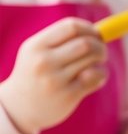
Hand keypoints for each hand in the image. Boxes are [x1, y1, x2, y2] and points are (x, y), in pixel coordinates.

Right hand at [0, 18, 106, 133]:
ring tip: (94, 66)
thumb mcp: (38, 52)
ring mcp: (56, 80)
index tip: (96, 34)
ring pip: (93, 60)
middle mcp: (44, 62)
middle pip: (86, 43)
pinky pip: (96, 77)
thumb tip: (100, 31)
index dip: (89, 28)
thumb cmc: (36, 74)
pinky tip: (95, 79)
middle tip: (100, 52)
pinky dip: (101, 75)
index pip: (71, 27)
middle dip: (100, 45)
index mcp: (36, 46)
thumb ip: (63, 40)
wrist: (20, 107)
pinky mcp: (68, 95)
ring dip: (100, 61)